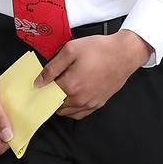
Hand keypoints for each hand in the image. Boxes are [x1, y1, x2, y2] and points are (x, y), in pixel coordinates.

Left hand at [34, 30, 151, 118]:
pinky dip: (72, 109)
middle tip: (50, 83)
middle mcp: (80, 99)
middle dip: (49, 97)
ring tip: (61, 88)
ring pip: (67, 112)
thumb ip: (52, 67)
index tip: (38, 83)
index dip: (41, 88)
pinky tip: (72, 96)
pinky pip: (80, 113)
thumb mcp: (71, 50)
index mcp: (70, 86)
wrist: (124, 54)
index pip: (47, 94)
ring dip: (60, 104)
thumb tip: (38, 82)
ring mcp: (90, 103)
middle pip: (56, 106)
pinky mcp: (98, 104)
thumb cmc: (99, 49)